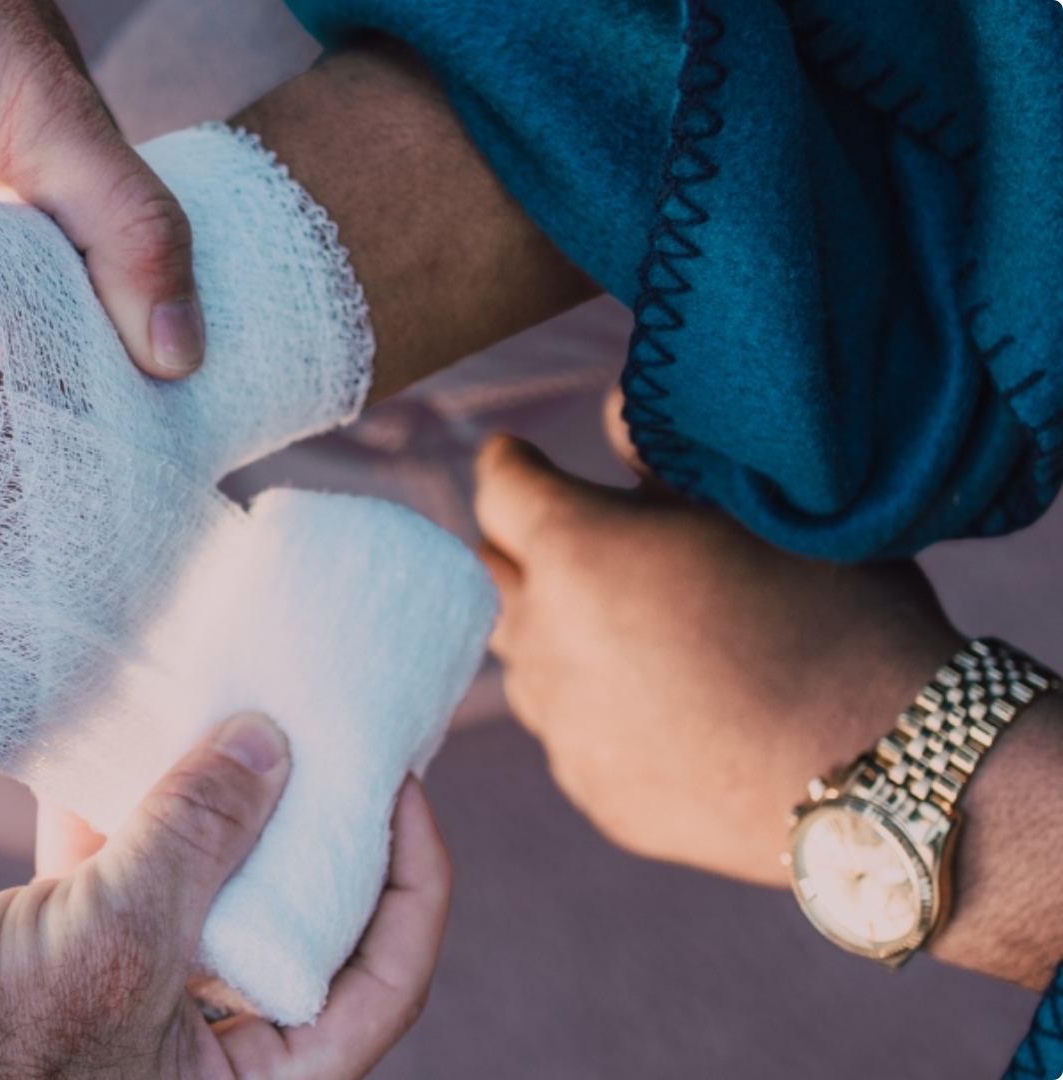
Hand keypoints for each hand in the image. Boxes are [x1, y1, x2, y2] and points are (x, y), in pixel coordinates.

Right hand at [0, 714, 452, 1079]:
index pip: (380, 986)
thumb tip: (274, 745)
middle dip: (313, 826)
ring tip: (240, 713)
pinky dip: (136, 819)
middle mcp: (208, 1058)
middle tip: (329, 733)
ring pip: (218, 896)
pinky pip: (134, 884)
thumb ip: (197, 837)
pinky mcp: (76, 970)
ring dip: (221, 808)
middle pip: (306, 930)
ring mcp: (141, 1011)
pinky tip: (133, 739)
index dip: (411, 884)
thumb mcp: (107, 936)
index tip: (400, 787)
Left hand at [471, 432, 963, 885]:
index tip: (524, 457)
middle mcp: (543, 637)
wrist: (884, 773)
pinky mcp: (588, 787)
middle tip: (584, 540)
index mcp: (576, 551)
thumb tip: (610, 412)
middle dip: (526, 549)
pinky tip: (666, 705)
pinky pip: (569, 729)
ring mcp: (560, 723)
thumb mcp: (759, 510)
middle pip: (495, 574)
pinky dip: (597, 706)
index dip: (512, 465)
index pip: (497, 487)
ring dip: (557, 630)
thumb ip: (662, 460)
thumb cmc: (838, 619)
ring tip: (635, 627)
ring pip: (525, 655)